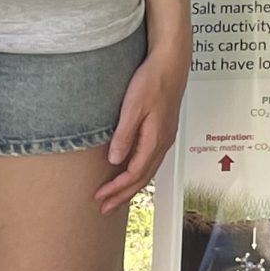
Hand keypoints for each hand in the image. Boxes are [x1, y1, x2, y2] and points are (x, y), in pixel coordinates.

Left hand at [97, 28, 189, 212]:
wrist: (171, 62)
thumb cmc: (153, 80)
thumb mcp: (132, 107)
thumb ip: (124, 135)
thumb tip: (114, 161)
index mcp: (156, 139)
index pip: (134, 174)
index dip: (116, 189)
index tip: (99, 198)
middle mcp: (163, 142)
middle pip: (143, 177)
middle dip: (123, 195)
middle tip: (105, 208)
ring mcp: (165, 136)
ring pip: (148, 170)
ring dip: (131, 185)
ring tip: (116, 196)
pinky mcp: (163, 129)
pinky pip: (151, 159)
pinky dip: (138, 172)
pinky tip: (130, 171)